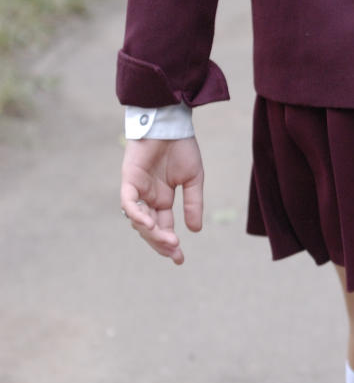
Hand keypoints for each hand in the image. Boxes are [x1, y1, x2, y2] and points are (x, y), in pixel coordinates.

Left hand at [120, 138, 204, 264]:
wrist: (171, 125)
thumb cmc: (182, 148)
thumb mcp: (193, 180)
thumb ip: (193, 204)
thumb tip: (194, 230)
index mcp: (163, 199)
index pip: (164, 227)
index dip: (170, 243)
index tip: (180, 258)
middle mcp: (148, 198)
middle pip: (150, 228)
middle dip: (161, 243)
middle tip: (175, 253)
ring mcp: (137, 190)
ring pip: (138, 220)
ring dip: (152, 233)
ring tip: (169, 241)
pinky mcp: (129, 180)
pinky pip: (129, 202)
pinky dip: (137, 215)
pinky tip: (150, 224)